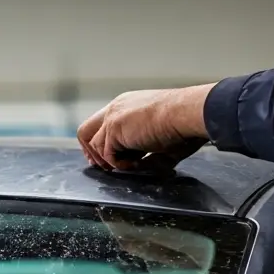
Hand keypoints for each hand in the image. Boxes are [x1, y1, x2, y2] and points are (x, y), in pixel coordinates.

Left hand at [77, 84, 214, 171]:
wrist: (187, 113)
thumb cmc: (183, 123)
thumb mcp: (160, 138)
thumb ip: (147, 152)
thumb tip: (142, 166)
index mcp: (127, 106)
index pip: (101, 125)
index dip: (100, 145)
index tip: (106, 161)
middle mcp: (116, 109)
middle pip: (85, 131)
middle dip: (90, 152)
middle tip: (103, 167)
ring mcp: (112, 118)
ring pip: (94, 146)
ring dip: (111, 161)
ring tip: (134, 163)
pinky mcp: (113, 129)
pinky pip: (107, 154)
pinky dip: (120, 164)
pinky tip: (138, 161)